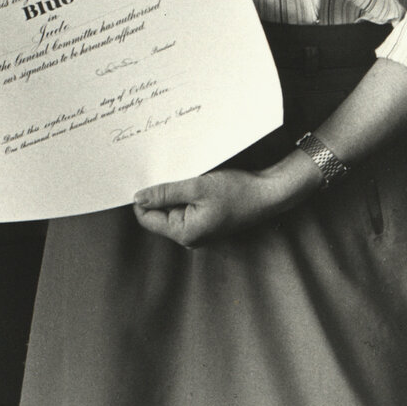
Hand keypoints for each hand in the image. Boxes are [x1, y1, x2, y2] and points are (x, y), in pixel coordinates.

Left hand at [132, 167, 283, 247]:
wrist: (268, 193)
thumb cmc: (237, 192)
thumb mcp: (197, 187)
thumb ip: (165, 193)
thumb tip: (138, 198)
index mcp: (185, 233)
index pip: (148, 219)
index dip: (143, 198)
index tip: (142, 177)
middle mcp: (190, 235)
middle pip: (160, 213)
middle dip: (160, 192)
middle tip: (165, 169)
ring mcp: (199, 228)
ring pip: (173, 207)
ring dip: (174, 190)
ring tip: (185, 174)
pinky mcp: (207, 218)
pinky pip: (187, 205)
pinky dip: (186, 191)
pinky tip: (194, 178)